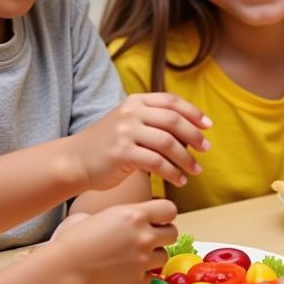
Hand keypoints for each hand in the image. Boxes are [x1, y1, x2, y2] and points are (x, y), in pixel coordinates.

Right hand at [50, 198, 177, 283]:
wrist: (65, 270)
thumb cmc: (73, 241)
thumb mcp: (95, 215)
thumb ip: (117, 215)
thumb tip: (118, 219)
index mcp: (134, 215)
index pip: (169, 209)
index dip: (164, 215)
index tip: (157, 220)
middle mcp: (143, 236)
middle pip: (173, 233)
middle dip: (163, 236)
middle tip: (148, 240)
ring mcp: (143, 260)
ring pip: (164, 257)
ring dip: (152, 257)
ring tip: (133, 258)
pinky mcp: (138, 281)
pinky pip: (150, 277)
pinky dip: (141, 276)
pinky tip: (124, 272)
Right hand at [70, 93, 210, 189]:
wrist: (75, 160)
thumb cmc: (106, 146)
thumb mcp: (127, 122)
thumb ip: (152, 120)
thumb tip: (189, 129)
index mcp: (135, 101)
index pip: (171, 101)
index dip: (193, 113)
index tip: (208, 126)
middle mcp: (131, 112)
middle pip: (173, 120)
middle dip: (194, 136)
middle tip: (206, 149)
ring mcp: (125, 131)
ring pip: (168, 143)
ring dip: (186, 158)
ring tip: (195, 171)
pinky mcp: (122, 153)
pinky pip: (157, 162)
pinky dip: (172, 173)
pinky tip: (179, 181)